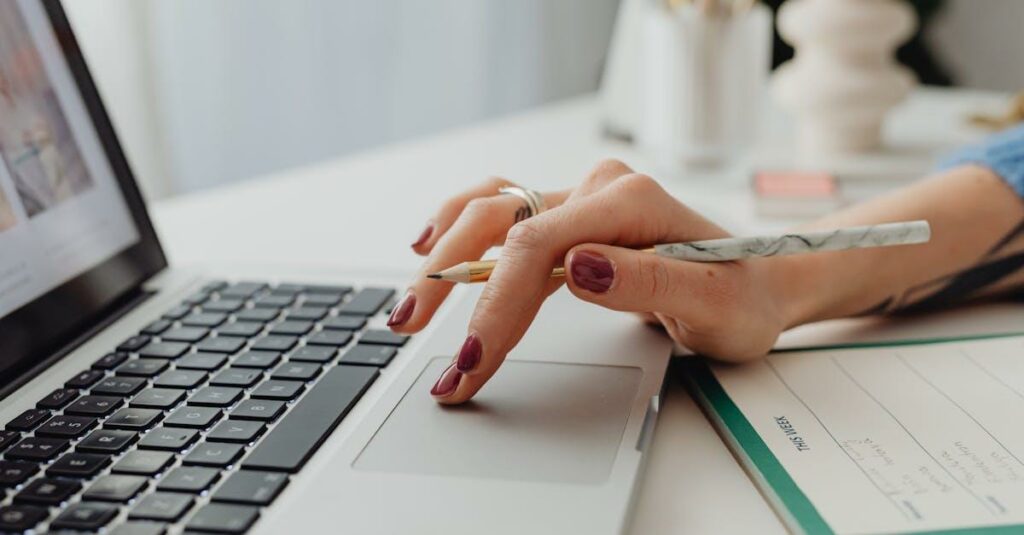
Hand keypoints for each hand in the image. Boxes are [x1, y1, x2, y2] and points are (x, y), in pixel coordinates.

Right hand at [390, 160, 792, 403]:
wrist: (761, 282)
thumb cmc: (744, 297)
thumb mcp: (714, 304)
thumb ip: (648, 284)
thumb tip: (578, 268)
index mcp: (631, 203)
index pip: (538, 247)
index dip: (496, 305)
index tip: (471, 359)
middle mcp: (599, 191)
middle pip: (500, 221)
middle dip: (448, 279)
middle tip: (409, 331)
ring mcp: (582, 201)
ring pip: (491, 211)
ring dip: (442, 254)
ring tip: (409, 303)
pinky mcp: (572, 219)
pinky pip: (503, 214)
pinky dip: (459, 230)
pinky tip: (430, 245)